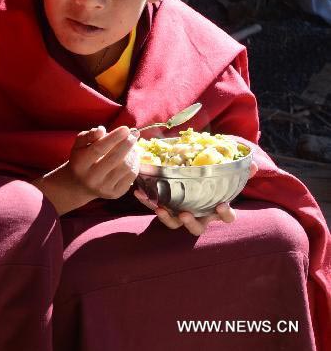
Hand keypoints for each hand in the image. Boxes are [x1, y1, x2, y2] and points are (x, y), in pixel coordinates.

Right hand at [67, 126, 139, 200]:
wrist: (80, 184)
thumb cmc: (81, 159)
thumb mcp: (79, 145)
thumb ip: (89, 135)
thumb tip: (102, 130)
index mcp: (80, 164)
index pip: (99, 149)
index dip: (114, 138)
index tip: (126, 129)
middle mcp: (91, 178)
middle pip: (114, 159)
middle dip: (127, 144)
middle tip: (134, 135)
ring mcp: (104, 188)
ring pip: (125, 168)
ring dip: (133, 154)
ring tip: (133, 146)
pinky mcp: (115, 194)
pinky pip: (131, 177)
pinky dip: (135, 164)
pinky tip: (133, 157)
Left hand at [134, 161, 258, 234]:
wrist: (188, 186)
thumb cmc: (209, 184)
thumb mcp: (222, 177)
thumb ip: (237, 171)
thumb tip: (254, 164)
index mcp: (215, 210)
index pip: (226, 218)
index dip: (225, 214)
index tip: (222, 205)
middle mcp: (199, 217)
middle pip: (198, 228)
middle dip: (192, 222)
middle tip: (184, 213)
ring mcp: (180, 217)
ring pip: (175, 225)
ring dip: (167, 218)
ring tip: (160, 208)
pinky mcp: (164, 211)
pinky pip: (155, 209)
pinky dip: (147, 201)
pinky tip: (138, 192)